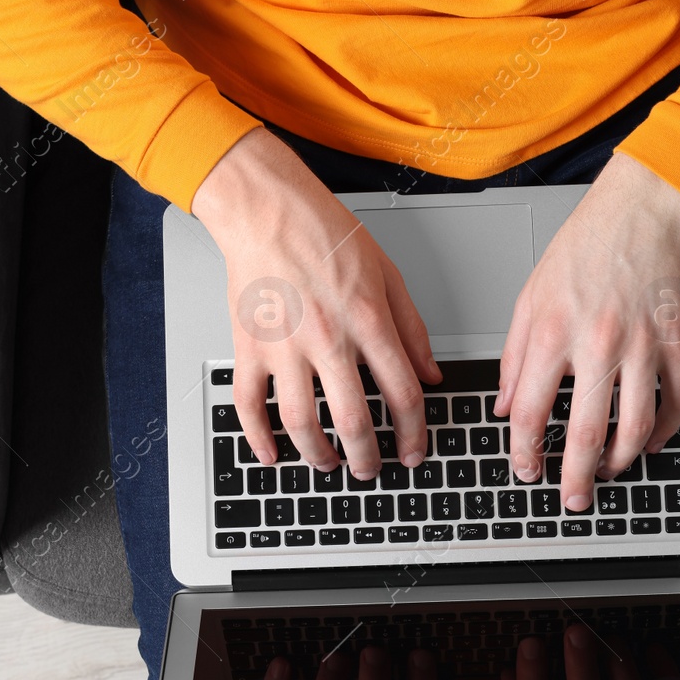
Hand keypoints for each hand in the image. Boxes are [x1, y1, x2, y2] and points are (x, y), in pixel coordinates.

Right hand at [192, 127, 440, 479]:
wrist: (267, 209)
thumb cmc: (325, 233)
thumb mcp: (387, 274)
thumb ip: (411, 329)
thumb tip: (431, 374)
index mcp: (368, 322)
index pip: (402, 395)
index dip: (413, 434)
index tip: (413, 452)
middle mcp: (327, 340)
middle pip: (354, 421)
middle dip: (367, 458)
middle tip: (371, 470)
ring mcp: (284, 347)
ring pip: (302, 423)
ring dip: (319, 455)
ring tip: (329, 464)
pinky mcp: (248, 347)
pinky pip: (249, 405)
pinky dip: (258, 437)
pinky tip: (272, 454)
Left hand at [495, 153, 679, 509]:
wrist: (638, 212)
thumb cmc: (581, 250)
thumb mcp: (528, 299)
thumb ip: (513, 358)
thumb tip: (503, 407)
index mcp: (552, 333)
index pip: (529, 413)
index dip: (523, 452)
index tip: (526, 469)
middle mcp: (597, 343)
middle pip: (584, 433)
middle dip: (574, 478)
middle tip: (571, 499)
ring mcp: (642, 345)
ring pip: (636, 427)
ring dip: (621, 462)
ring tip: (609, 474)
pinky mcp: (677, 342)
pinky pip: (677, 401)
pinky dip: (666, 431)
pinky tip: (650, 444)